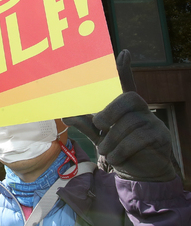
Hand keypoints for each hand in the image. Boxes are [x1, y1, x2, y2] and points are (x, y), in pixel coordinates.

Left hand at [63, 50, 175, 181]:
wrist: (140, 173)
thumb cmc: (118, 149)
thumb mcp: (99, 136)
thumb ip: (85, 125)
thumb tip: (66, 115)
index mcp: (125, 106)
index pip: (126, 83)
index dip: (124, 69)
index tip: (124, 52)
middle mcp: (140, 109)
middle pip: (128, 98)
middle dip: (110, 112)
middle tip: (99, 126)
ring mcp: (152, 122)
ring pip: (128, 124)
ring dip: (111, 141)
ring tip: (106, 150)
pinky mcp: (159, 137)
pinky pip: (136, 140)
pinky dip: (120, 151)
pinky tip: (114, 157)